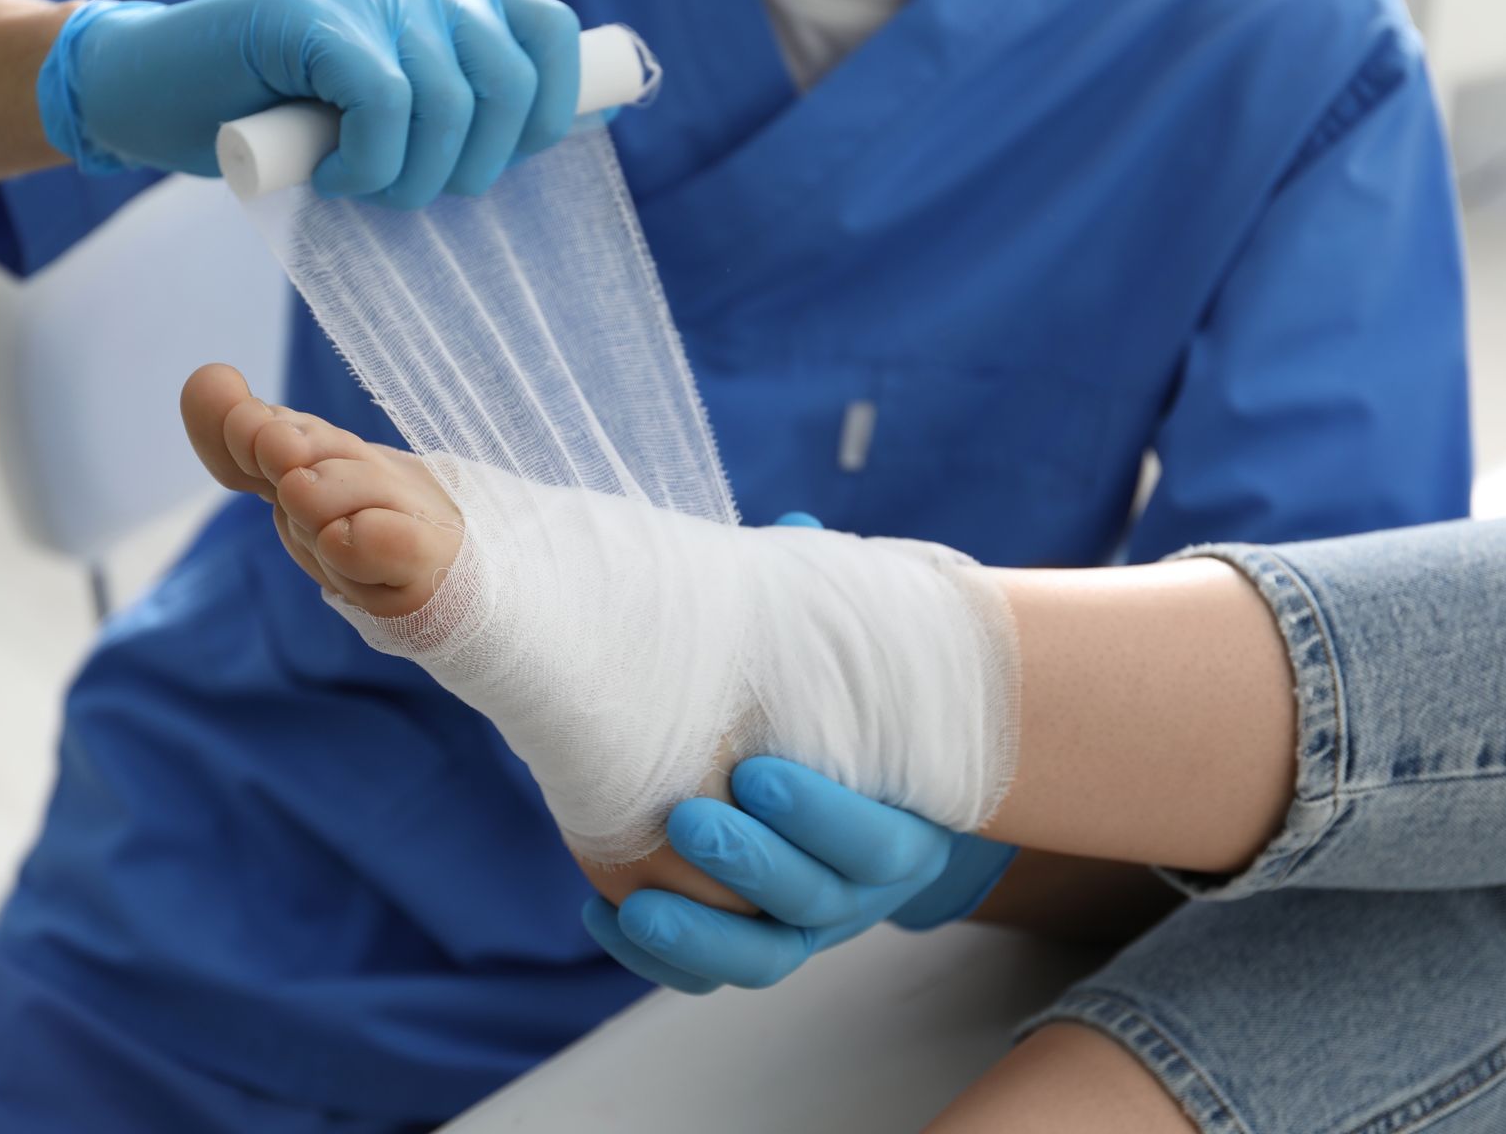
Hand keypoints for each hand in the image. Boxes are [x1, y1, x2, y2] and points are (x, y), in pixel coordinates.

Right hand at [36, 0, 580, 203]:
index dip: (547, 113)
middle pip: (512, 82)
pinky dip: (367, 165)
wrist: (149, 92)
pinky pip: (386, 105)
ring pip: (450, 103)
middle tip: (407, 190)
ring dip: (411, 178)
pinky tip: (330, 175)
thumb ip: (462, 107)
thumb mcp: (386, 113)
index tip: (496, 162)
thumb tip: (566, 125)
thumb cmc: (270, 115)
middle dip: (473, 167)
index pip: (551, 35)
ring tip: (359, 185)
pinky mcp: (313, 14)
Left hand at [580, 512, 1017, 993]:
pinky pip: (707, 968)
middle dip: (748, 863)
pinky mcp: (749, 938)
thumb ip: (820, 608)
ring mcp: (803, 920)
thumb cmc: (830, 697)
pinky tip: (601, 911)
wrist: (822, 755)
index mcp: (904, 817)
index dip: (822, 815)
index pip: (878, 838)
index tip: (754, 769)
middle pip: (816, 900)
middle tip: (685, 818)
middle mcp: (860, 884)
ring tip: (636, 903)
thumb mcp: (838, 654)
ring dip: (697, 931)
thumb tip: (795, 536)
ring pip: (761, 953)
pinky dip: (656, 954)